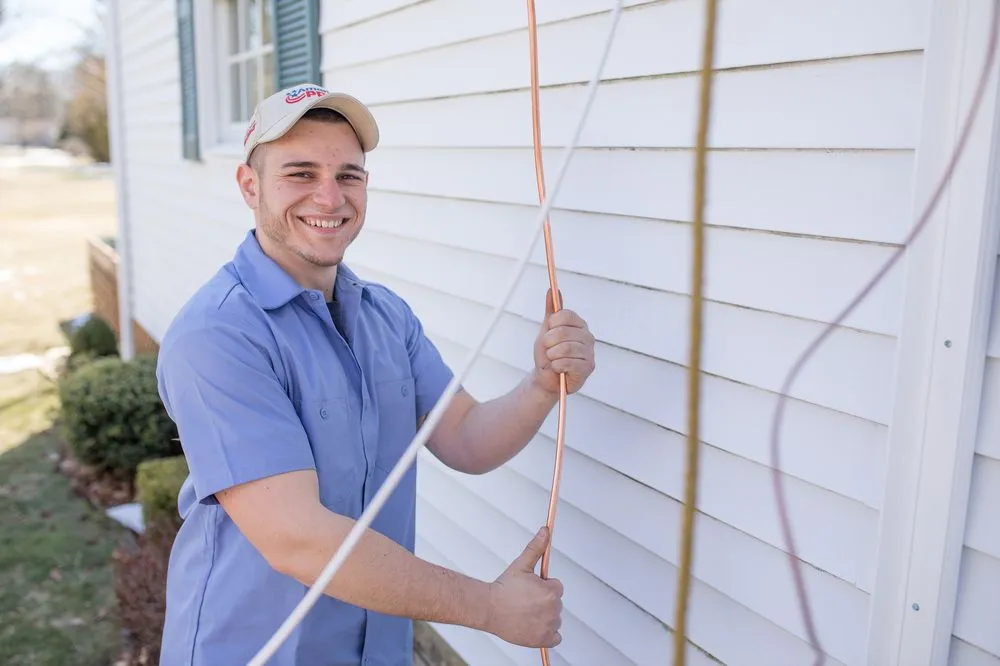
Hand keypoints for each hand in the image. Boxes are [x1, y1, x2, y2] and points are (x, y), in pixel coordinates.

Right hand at [484, 527, 563, 647]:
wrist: (488, 609)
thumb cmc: (504, 587)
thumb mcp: (521, 565)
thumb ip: (537, 548)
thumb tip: (545, 530)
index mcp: (552, 592)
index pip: (556, 587)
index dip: (543, 586)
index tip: (529, 589)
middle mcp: (553, 610)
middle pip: (555, 603)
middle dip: (543, 600)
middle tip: (524, 600)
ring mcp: (549, 626)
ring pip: (554, 618)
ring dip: (545, 616)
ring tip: (525, 612)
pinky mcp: (544, 640)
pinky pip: (556, 637)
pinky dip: (548, 633)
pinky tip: (534, 625)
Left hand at [532, 288, 595, 395]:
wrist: (546, 378)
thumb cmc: (547, 354)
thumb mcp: (546, 330)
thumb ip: (551, 311)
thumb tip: (552, 290)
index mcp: (579, 324)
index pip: (565, 315)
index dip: (551, 324)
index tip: (548, 332)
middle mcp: (588, 336)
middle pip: (562, 332)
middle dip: (548, 343)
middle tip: (548, 350)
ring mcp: (590, 351)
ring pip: (564, 348)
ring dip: (552, 356)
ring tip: (553, 360)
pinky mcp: (589, 367)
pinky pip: (567, 362)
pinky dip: (557, 366)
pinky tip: (558, 368)